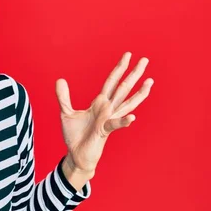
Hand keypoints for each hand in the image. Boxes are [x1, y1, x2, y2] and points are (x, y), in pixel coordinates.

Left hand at [56, 52, 153, 174]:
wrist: (76, 154)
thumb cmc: (75, 135)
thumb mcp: (66, 112)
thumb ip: (63, 97)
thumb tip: (60, 79)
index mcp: (100, 103)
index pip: (111, 81)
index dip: (119, 68)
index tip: (128, 55)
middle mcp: (108, 109)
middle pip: (123, 88)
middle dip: (133, 74)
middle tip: (145, 59)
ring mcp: (108, 120)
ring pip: (126, 104)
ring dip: (138, 93)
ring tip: (150, 81)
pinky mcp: (105, 131)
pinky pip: (115, 125)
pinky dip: (124, 121)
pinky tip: (133, 118)